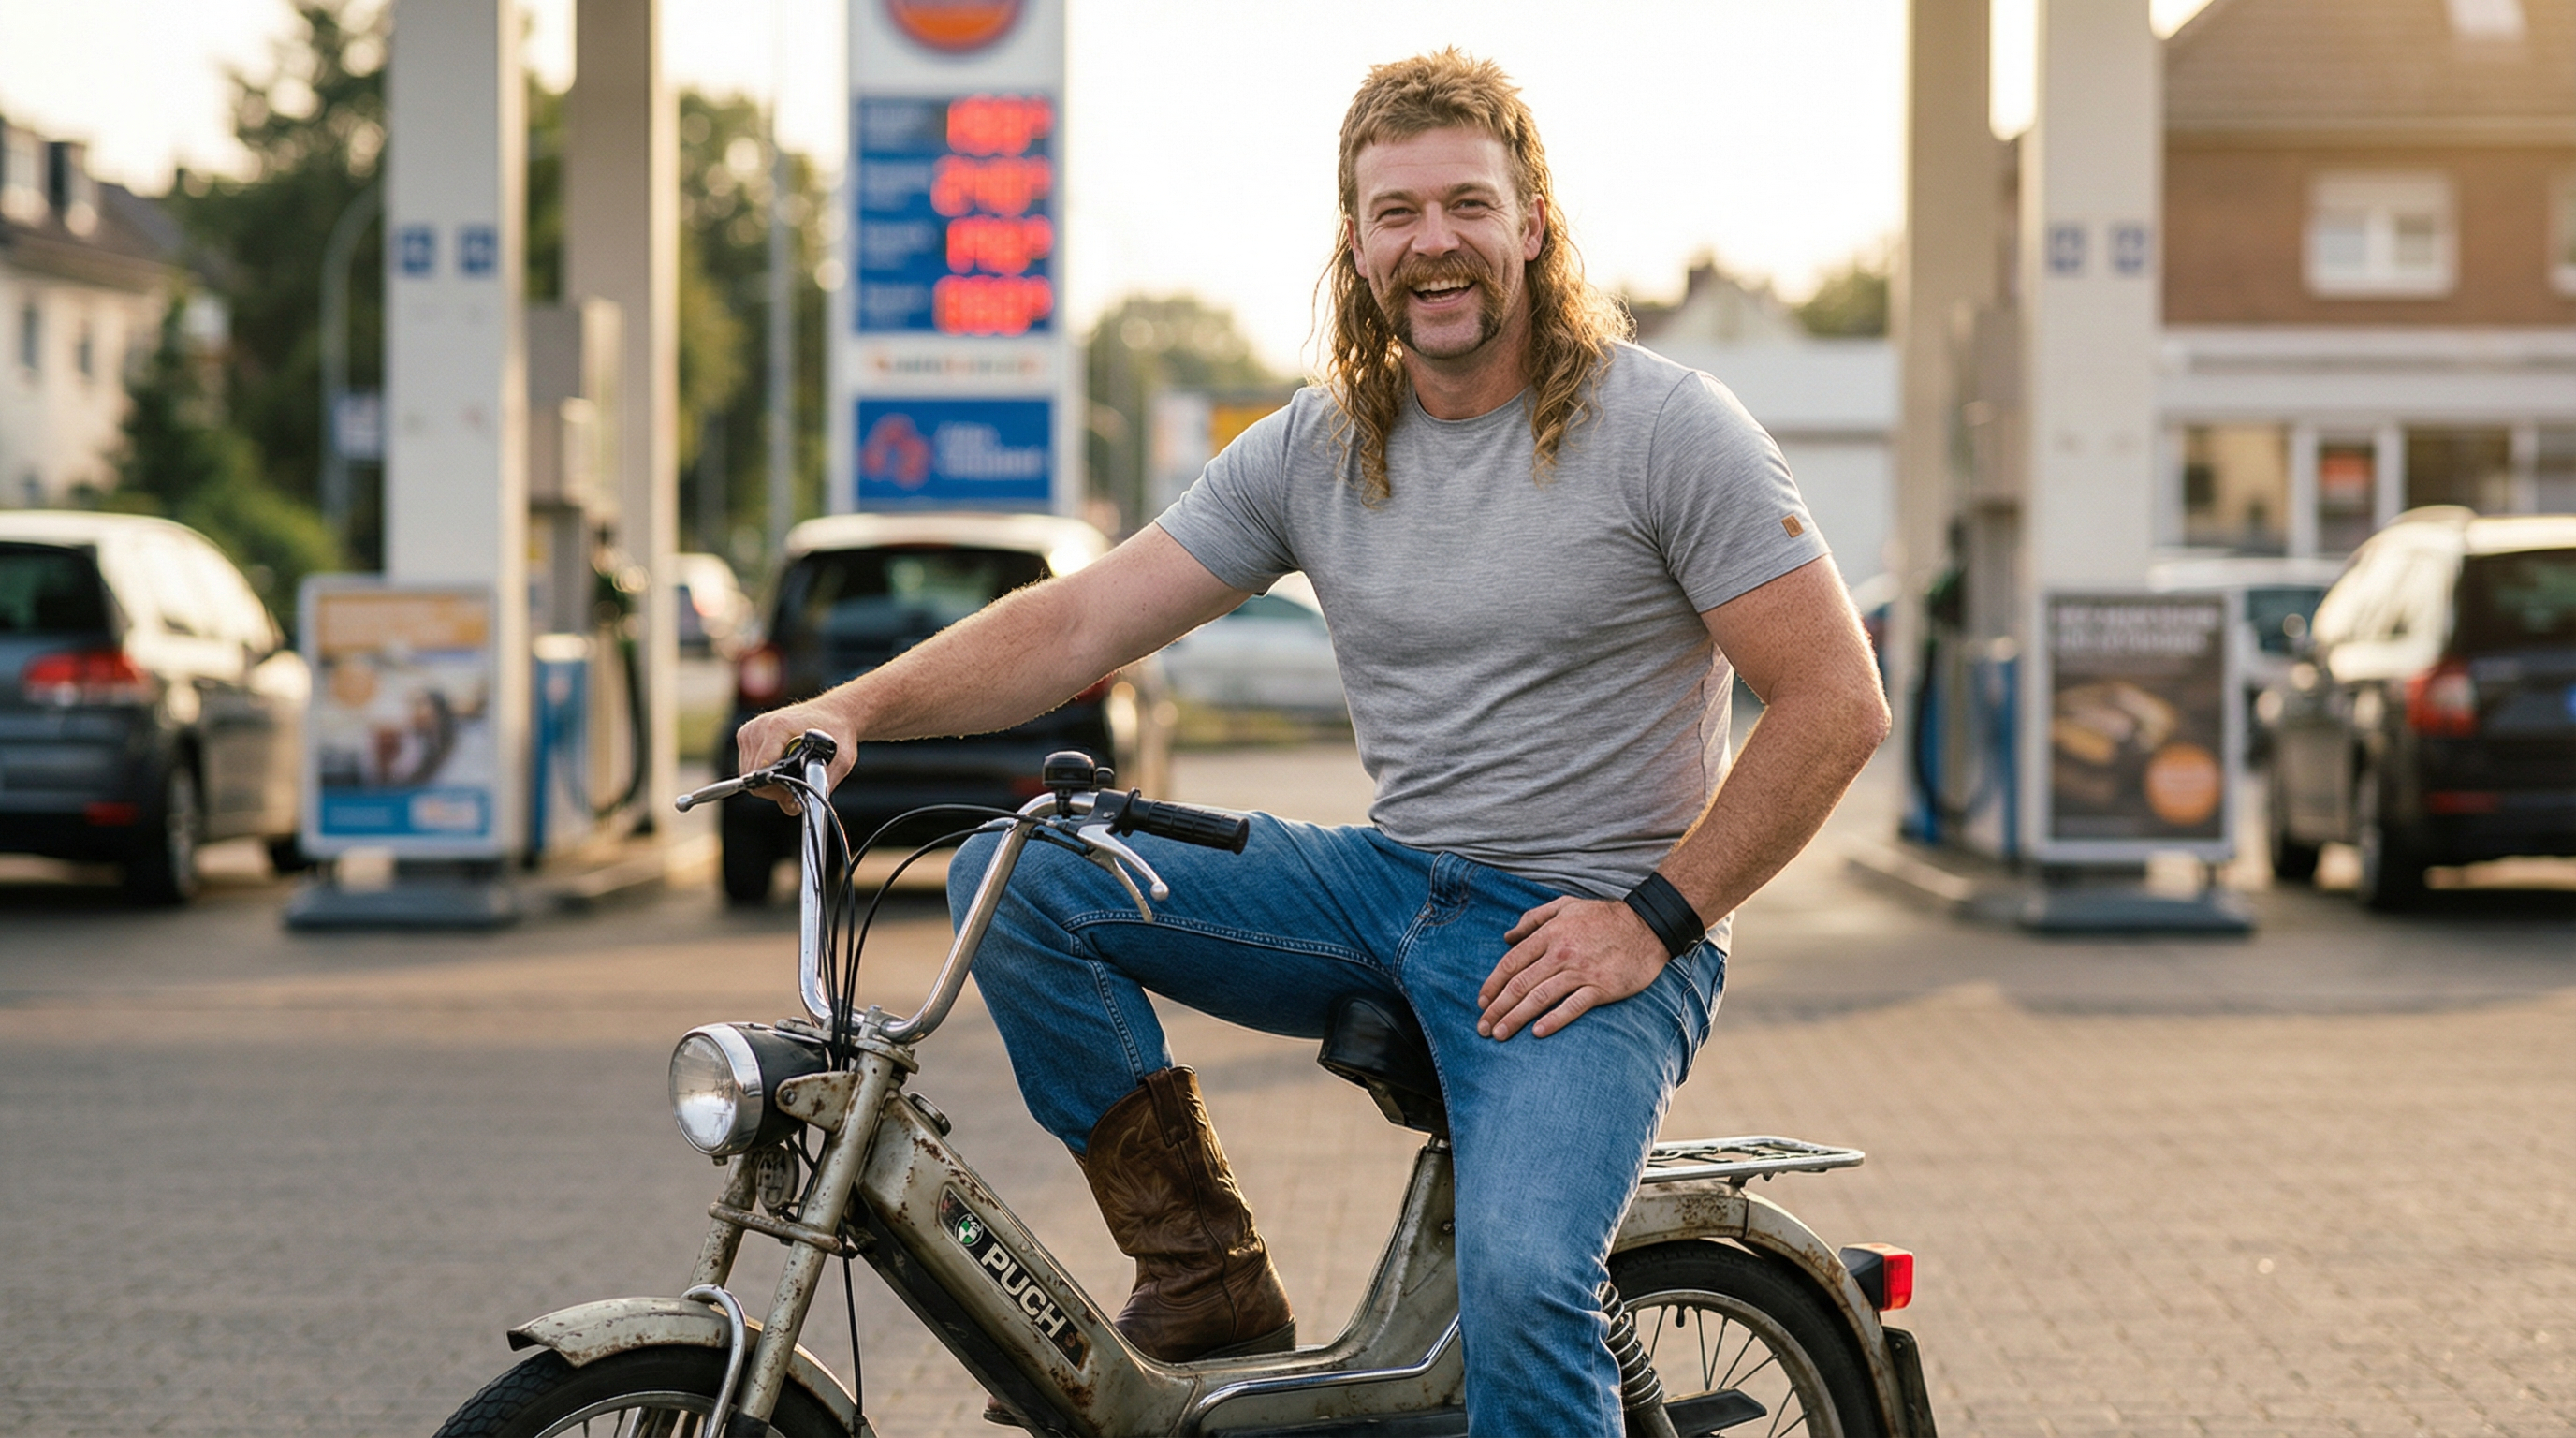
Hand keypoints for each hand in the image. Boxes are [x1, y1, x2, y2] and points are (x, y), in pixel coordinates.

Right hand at [733, 700, 856, 814]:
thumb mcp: (841, 761)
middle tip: (797, 782)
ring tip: (791, 771)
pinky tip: (782, 764)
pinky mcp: (746, 734)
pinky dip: (763, 772)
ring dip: (768, 781)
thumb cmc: (837, 734)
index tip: (796, 790)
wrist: (832, 712)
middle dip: (773, 788)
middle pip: (752, 777)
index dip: (777, 790)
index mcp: (777, 728)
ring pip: (748, 774)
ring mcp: (750, 730)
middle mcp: (759, 727)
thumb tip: (794, 807)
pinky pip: (748, 766)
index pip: (761, 772)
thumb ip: (820, 785)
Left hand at [1477, 896, 1669, 1040]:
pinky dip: (1554, 1019)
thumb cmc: (1604, 917)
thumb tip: (1507, 936)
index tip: (1481, 1001)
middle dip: (1498, 1008)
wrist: (1648, 926)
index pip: (1512, 962)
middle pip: (1521, 984)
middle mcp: (1561, 953)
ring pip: (1540, 997)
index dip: (1493, 983)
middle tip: (1482, 1027)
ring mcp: (1581, 971)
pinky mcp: (1601, 987)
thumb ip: (1533, 919)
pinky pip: (1573, 1006)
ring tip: (1500, 1034)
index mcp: (1550, 934)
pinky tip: (1538, 1032)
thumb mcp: (1565, 906)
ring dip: (1517, 1017)